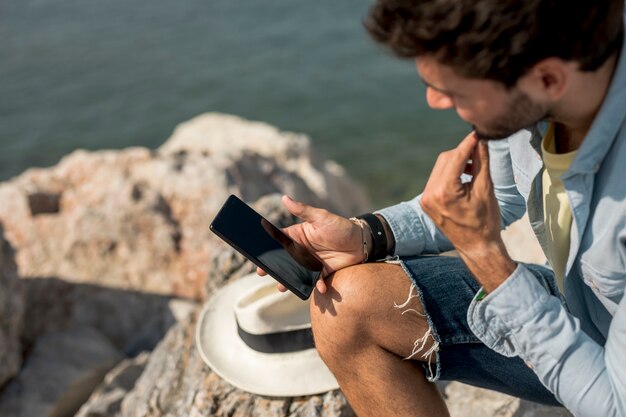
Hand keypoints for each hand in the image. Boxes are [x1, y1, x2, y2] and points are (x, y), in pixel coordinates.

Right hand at [257, 195, 365, 293]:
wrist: (361, 243)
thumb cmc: (340, 226)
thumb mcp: (322, 217)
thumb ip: (303, 210)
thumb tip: (284, 198)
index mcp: (299, 236)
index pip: (279, 241)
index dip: (268, 248)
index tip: (258, 254)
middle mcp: (302, 250)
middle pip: (284, 260)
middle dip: (273, 267)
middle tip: (263, 273)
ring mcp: (311, 263)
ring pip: (296, 273)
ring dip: (290, 280)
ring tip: (282, 287)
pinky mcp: (322, 273)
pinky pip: (315, 281)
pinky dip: (317, 285)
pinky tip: (319, 288)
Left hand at [420, 132, 515, 291]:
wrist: (476, 247)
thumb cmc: (485, 221)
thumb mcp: (486, 190)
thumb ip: (481, 163)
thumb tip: (480, 140)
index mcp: (443, 192)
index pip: (455, 158)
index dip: (468, 144)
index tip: (478, 132)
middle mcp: (429, 194)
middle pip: (445, 159)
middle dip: (462, 152)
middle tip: (480, 149)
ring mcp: (425, 199)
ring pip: (440, 167)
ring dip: (456, 162)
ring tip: (475, 167)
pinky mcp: (427, 201)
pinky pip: (437, 178)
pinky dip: (450, 173)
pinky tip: (465, 176)